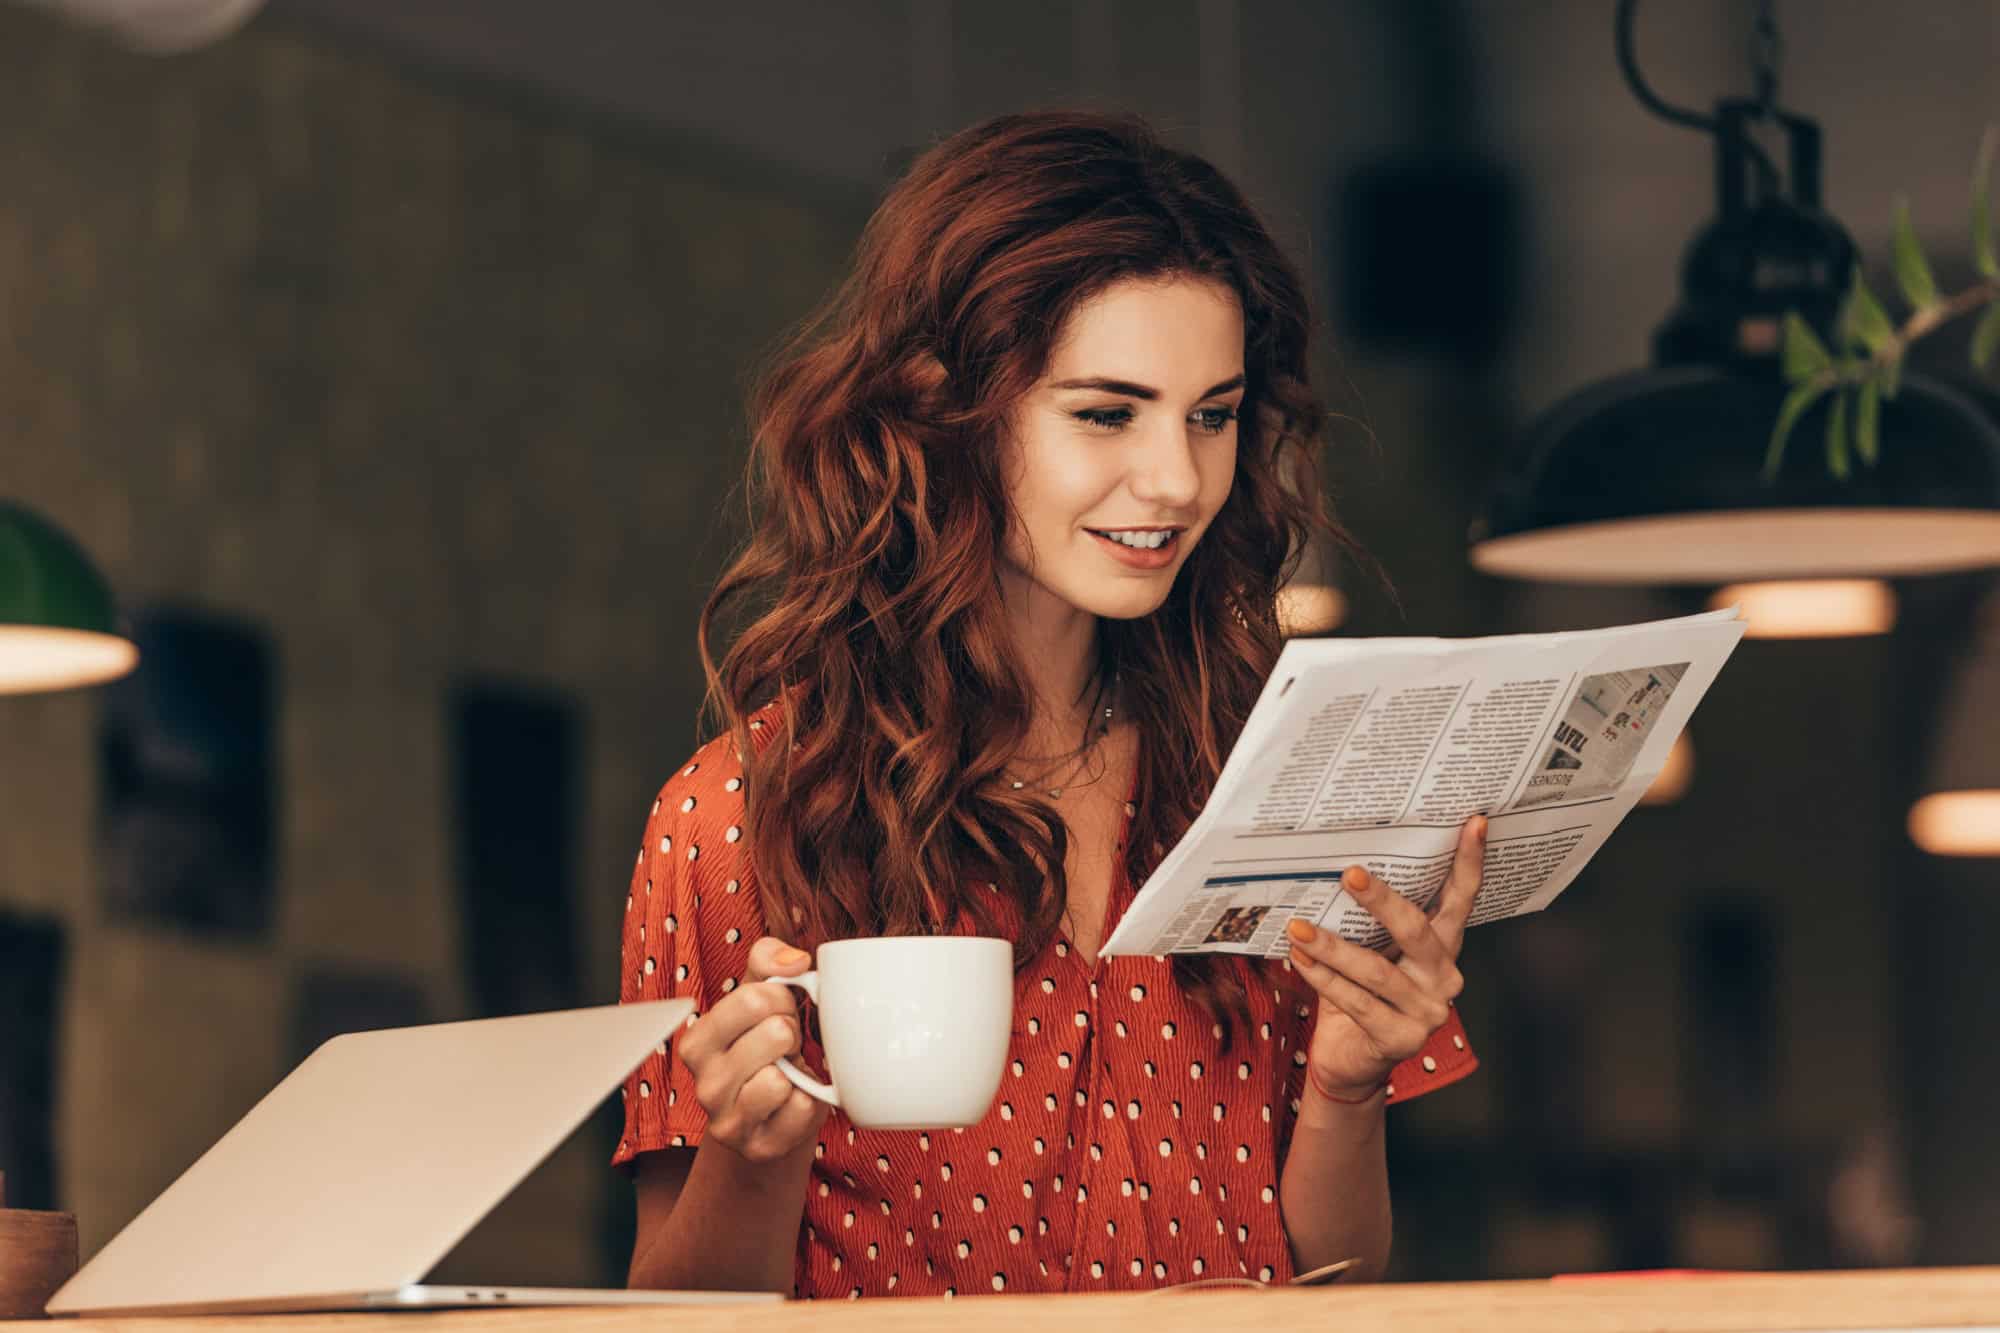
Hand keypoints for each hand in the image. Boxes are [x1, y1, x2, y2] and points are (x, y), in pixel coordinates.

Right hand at [674, 936, 828, 1161]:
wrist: (772, 1114)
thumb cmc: (765, 1045)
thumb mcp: (759, 997)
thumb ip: (768, 960)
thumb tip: (795, 961)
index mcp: (698, 1042)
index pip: (752, 998)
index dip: (781, 998)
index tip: (780, 1010)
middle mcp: (704, 1084)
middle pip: (774, 1033)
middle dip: (793, 1031)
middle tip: (786, 1045)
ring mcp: (728, 1122)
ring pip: (781, 1078)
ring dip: (798, 1069)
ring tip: (788, 1073)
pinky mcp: (759, 1147)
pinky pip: (802, 1110)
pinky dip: (811, 1101)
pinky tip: (795, 1101)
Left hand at [1284, 815, 1484, 1100]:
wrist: (1349, 1062)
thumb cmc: (1355, 994)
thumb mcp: (1367, 951)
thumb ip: (1366, 921)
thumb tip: (1335, 867)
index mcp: (1442, 949)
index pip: (1461, 900)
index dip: (1470, 861)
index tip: (1475, 821)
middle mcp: (1444, 978)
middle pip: (1417, 930)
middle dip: (1381, 900)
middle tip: (1348, 874)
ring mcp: (1427, 1012)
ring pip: (1377, 970)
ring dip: (1332, 946)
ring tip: (1297, 926)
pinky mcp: (1401, 1040)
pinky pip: (1357, 1001)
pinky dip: (1324, 978)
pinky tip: (1299, 959)